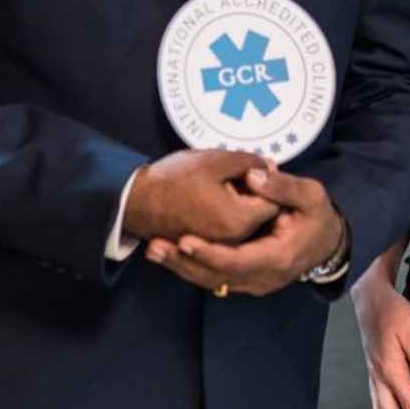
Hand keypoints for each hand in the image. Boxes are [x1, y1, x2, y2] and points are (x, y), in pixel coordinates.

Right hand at [122, 150, 278, 244]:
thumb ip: (250, 162)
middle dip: (256, 193)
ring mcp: (221, 247)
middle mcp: (234, 241)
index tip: (254, 167)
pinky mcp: (209, 247)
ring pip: (246, 223)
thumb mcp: (216, 160)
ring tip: (223, 183)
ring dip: (243, 203)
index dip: (267, 181)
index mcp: (239, 220)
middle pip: (261, 215)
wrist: (135, 202)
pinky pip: (231, 232)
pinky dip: (229, 215)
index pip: (274, 201)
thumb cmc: (173, 180)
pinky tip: (216, 196)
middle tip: (237, 173)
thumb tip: (270, 166)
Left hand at [146, 163, 341, 297]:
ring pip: (211, 281)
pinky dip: (189, 267)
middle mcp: (263, 277)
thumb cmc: (317, 216)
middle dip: (185, 263)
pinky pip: (213, 278)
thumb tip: (255, 175)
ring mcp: (253, 282)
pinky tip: (167, 254)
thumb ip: (283, 186)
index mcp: (279, 257)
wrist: (326, 241)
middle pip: (217, 277)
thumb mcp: (310, 195)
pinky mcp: (243, 280)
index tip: (184, 241)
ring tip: (153, 250)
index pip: (239, 261)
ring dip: (181, 267)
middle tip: (155, 247)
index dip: (210, 253)